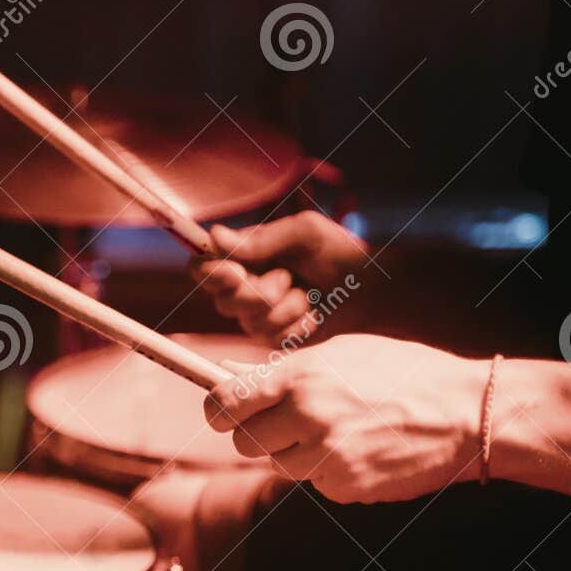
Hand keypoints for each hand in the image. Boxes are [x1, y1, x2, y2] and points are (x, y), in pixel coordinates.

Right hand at [187, 211, 368, 342]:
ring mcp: (256, 316)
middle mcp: (242, 288)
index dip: (210, 274)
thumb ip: (260, 239)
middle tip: (286, 278)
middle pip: (221, 300)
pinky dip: (297, 322)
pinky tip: (312, 313)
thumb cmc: (337, 251)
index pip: (201, 267)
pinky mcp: (274, 337)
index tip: (236, 272)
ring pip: (249, 320)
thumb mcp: (302, 232)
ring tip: (306, 293)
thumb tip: (215, 236)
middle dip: (255, 293)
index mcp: (242, 257)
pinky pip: (272, 335)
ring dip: (285, 305)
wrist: (369, 287)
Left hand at [204, 334, 486, 503]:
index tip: (221, 413)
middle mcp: (307, 416)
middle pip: (243, 441)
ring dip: (296, 452)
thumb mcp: (342, 353)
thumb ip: (281, 370)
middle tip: (289, 421)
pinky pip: (313, 482)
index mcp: (300, 377)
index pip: (223, 403)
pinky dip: (327, 470)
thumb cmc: (402, 373)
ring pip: (278, 464)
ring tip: (339, 430)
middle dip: (258, 433)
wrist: (464, 413)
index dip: (217, 410)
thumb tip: (228, 375)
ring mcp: (324, 456)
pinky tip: (361, 449)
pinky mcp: (343, 487)